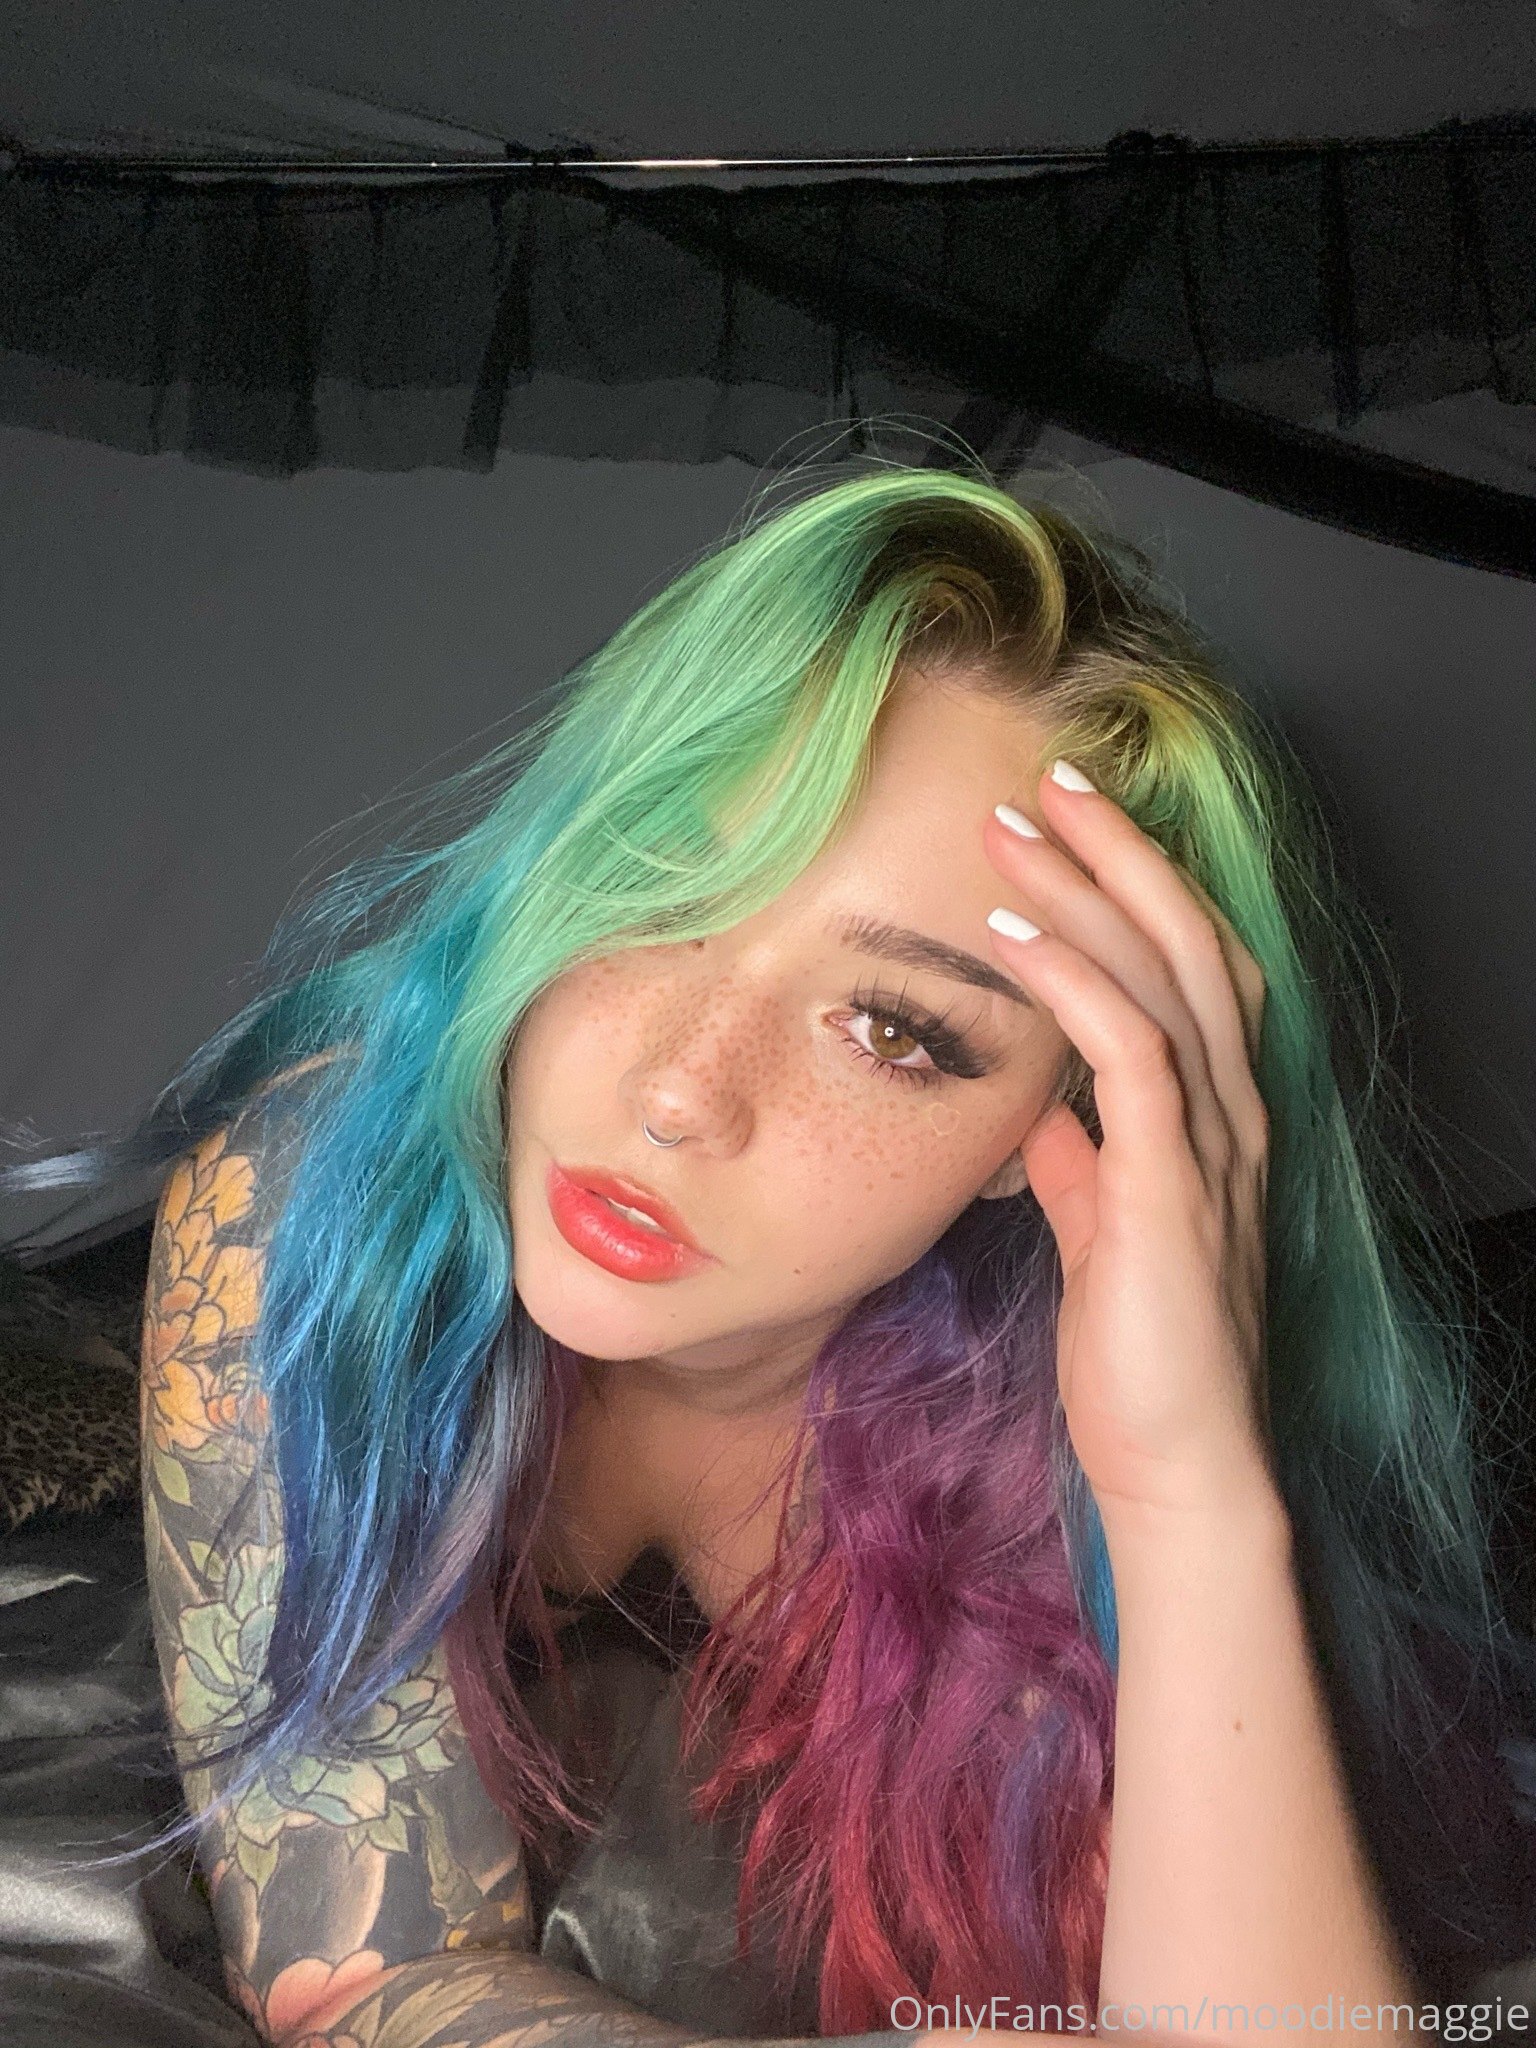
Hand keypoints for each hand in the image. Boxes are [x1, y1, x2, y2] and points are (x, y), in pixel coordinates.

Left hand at [983, 760, 1272, 1523]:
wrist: (1176, 1470)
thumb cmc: (1139, 1360)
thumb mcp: (1104, 1237)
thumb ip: (1084, 1167)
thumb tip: (1044, 1114)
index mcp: (1213, 1122)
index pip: (1193, 969)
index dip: (1139, 888)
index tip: (1066, 826)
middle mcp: (1230, 1115)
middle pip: (1190, 942)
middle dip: (1119, 850)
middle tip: (1046, 779)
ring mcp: (1211, 1146)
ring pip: (1166, 975)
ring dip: (1089, 891)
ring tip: (1013, 827)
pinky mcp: (1172, 1185)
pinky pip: (1131, 1052)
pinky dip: (1074, 982)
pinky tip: (1013, 936)